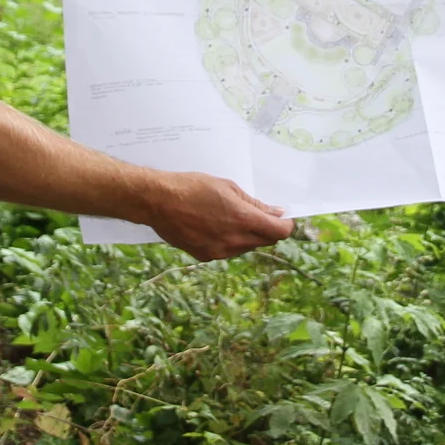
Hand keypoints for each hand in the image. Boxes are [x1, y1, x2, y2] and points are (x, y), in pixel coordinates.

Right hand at [143, 173, 293, 260]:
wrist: (158, 201)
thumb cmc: (192, 187)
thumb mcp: (227, 187)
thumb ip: (254, 203)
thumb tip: (276, 212)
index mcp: (243, 219)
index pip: (279, 232)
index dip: (286, 225)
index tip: (284, 217)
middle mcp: (234, 240)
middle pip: (265, 241)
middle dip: (267, 229)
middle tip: (259, 215)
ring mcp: (219, 251)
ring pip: (246, 247)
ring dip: (248, 236)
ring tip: (230, 217)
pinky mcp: (205, 256)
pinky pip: (228, 251)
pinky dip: (229, 241)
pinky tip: (215, 226)